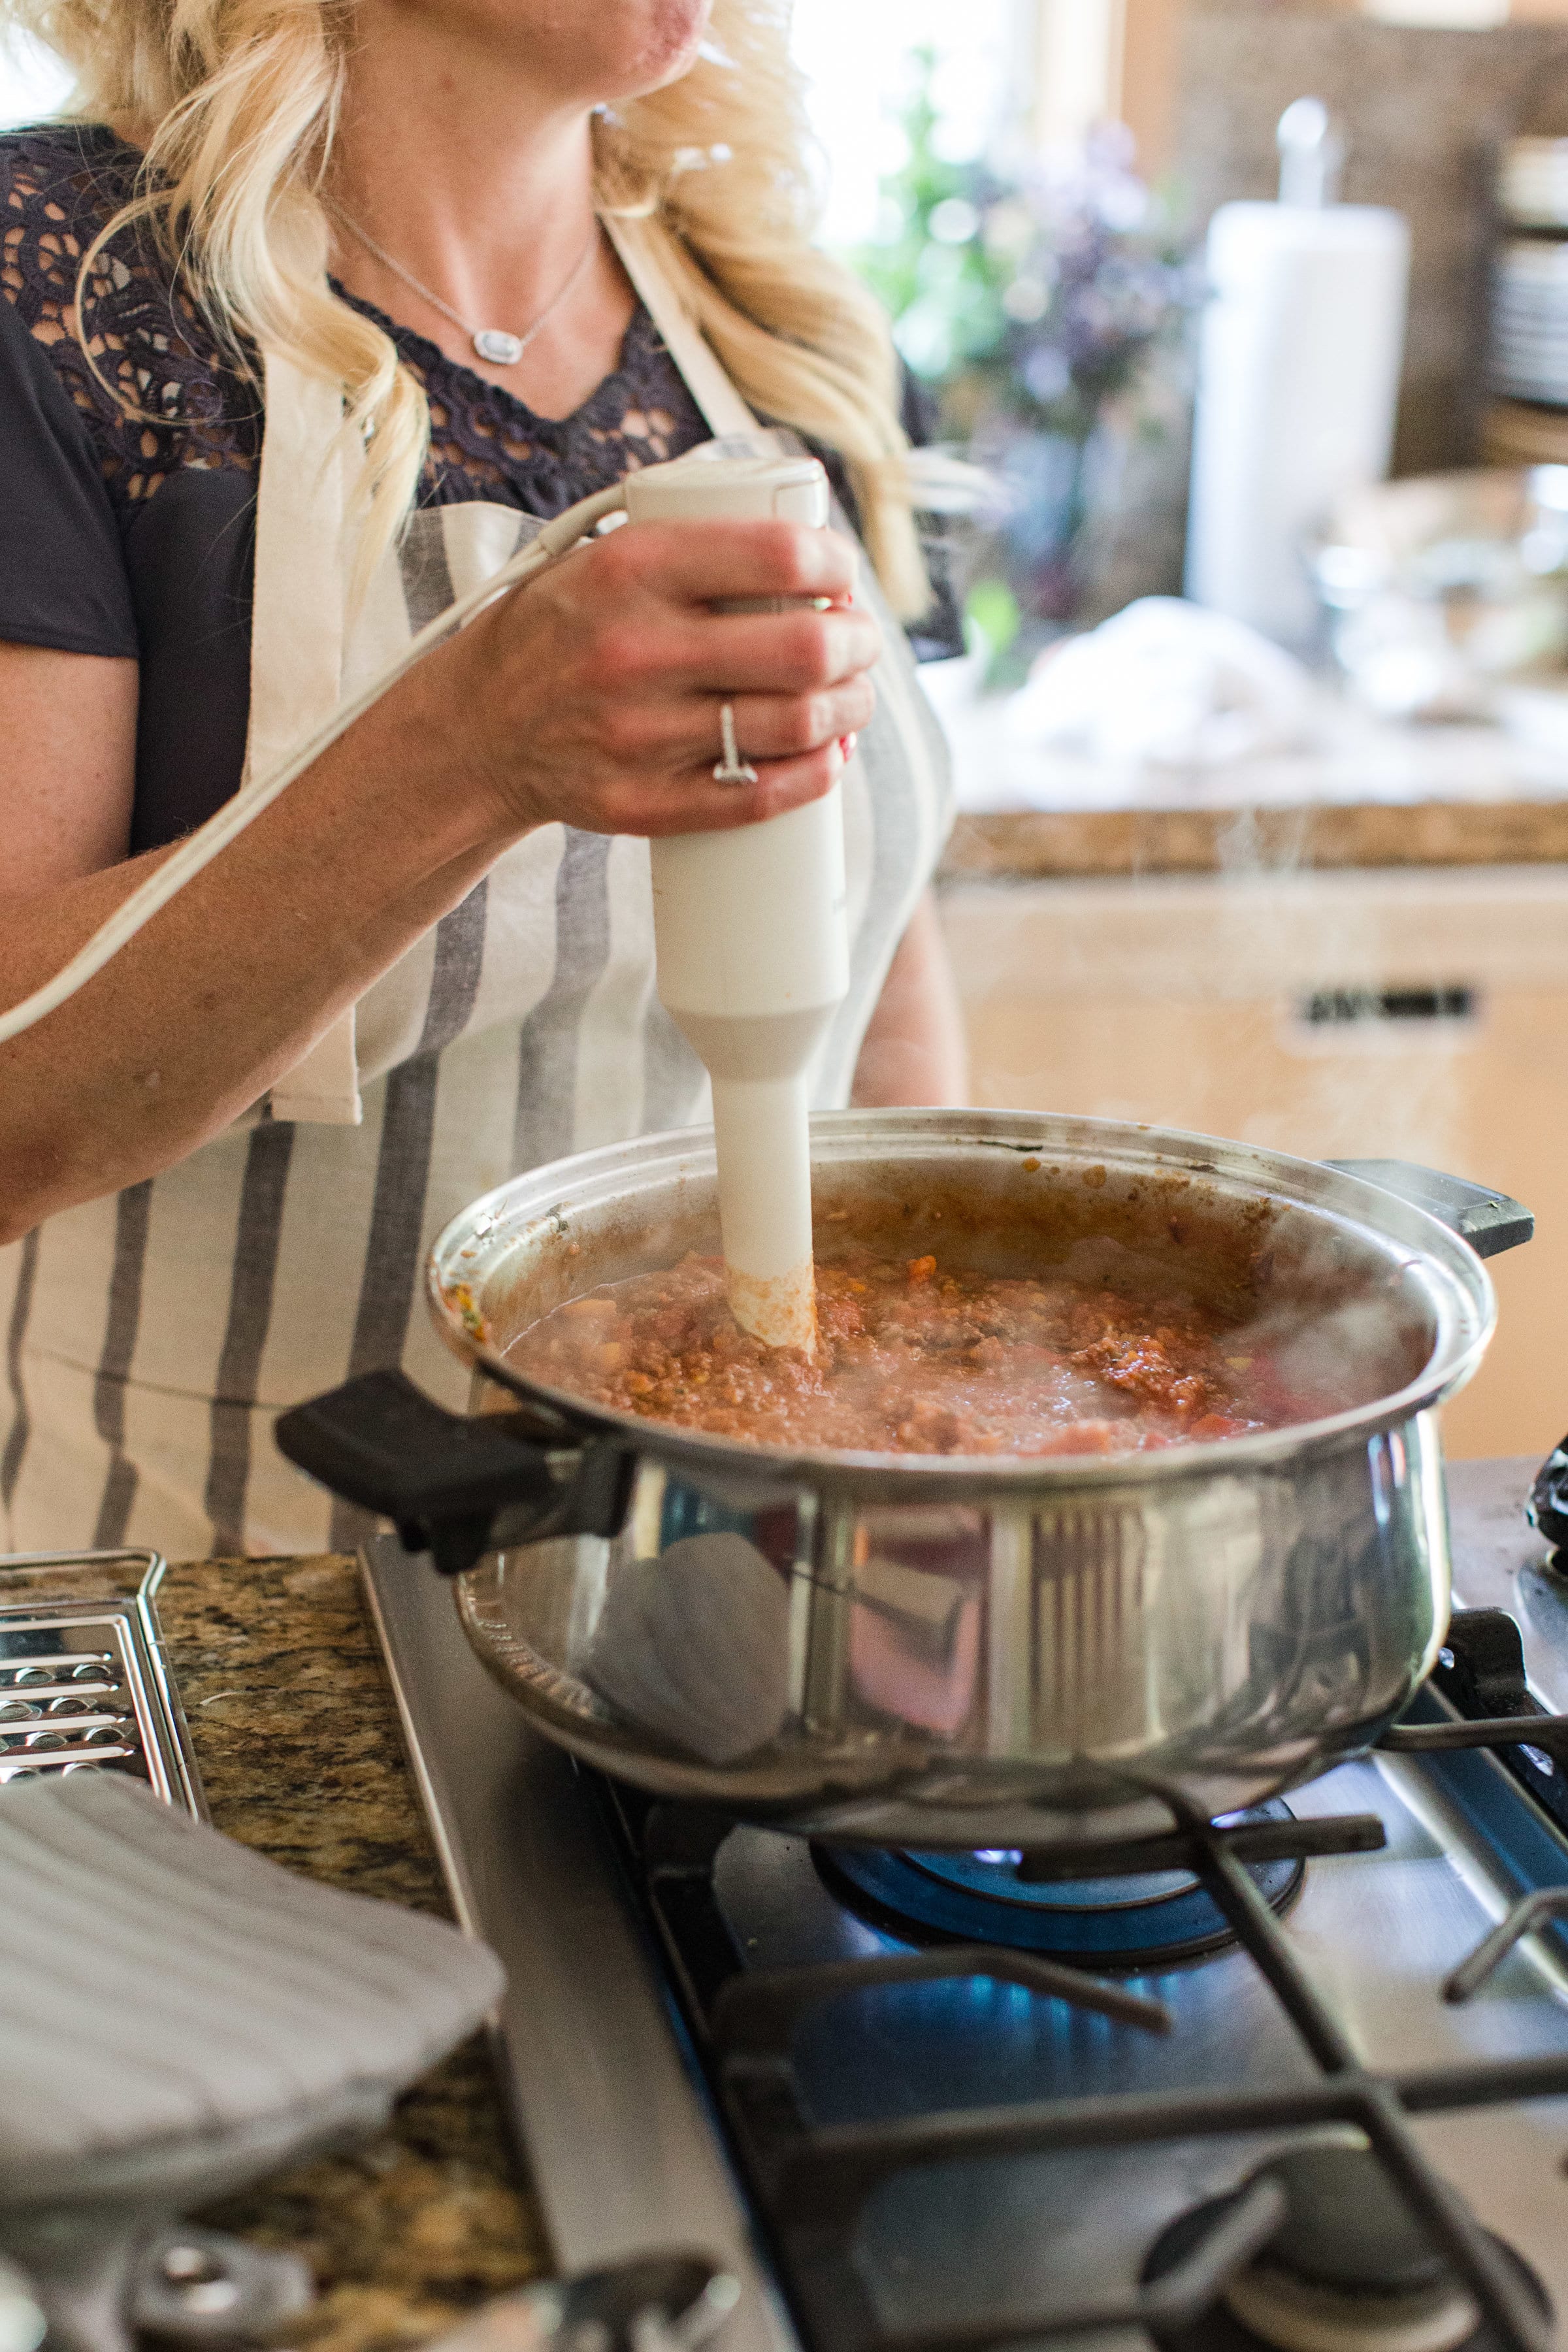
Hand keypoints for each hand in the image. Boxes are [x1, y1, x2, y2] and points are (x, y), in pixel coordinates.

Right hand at [435, 517, 880, 836]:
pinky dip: (815, 775)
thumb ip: (692, 549)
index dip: (836, 565)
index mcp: (630, 569)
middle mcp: (635, 651)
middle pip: (805, 650)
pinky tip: (828, 753)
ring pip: (796, 725)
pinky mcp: (643, 802)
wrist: (474, 729)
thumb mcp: (601, 557)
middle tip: (859, 641)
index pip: (778, 555)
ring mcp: (639, 735)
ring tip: (850, 696)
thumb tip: (809, 555)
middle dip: (858, 643)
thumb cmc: (559, 632)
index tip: (842, 576)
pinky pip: (760, 796)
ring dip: (850, 709)